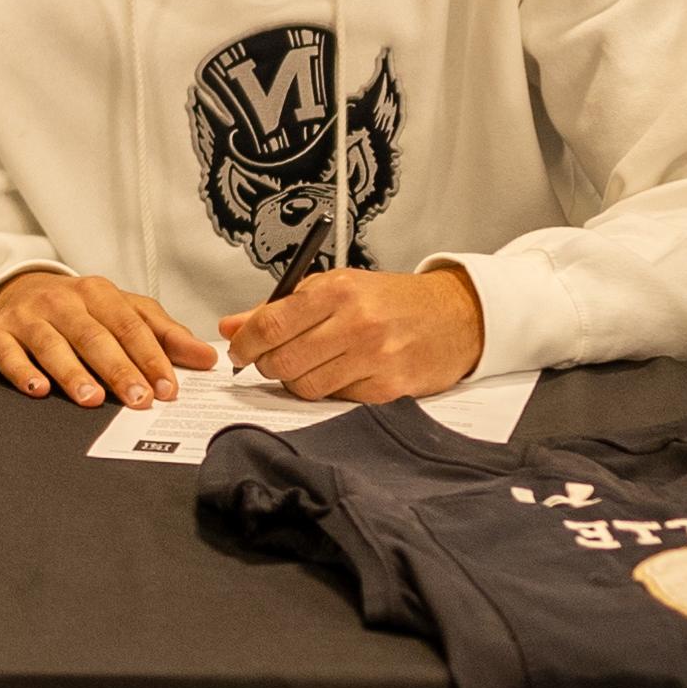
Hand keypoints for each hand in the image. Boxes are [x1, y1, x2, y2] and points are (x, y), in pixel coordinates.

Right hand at [0, 268, 218, 407]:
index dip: (150, 358)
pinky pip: (8, 353)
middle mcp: (62, 301)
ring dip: (73, 373)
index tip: (168, 388)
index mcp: (98, 293)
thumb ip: (164, 334)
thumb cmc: (80, 309)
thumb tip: (206, 358)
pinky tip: (38, 390)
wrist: (19, 291)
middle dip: (118, 370)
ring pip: (52, 344)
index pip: (129, 326)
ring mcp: (28, 317)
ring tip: (92, 399)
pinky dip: (22, 371)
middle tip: (138, 400)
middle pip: (94, 336)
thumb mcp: (124, 312)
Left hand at [220, 264, 484, 404]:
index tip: (239, 351)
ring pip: (306, 387)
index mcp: (338, 291)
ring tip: (313, 364)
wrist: (455, 316)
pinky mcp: (389, 388)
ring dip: (298, 381)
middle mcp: (356, 323)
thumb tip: (231, 327)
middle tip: (274, 359)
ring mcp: (374, 359)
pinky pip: (337, 400)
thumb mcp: (337, 287)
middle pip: (283, 362)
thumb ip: (281, 308)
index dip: (245, 344)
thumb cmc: (391, 300)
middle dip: (269, 365)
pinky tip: (344, 373)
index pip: (271, 325)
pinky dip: (331, 391)